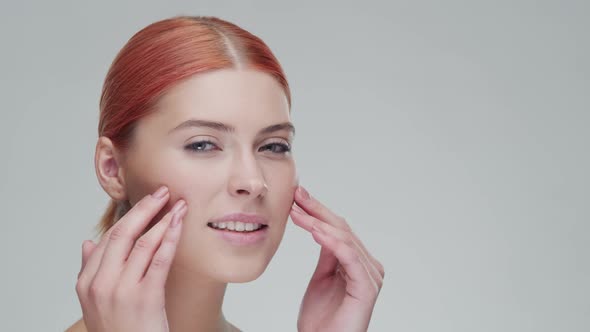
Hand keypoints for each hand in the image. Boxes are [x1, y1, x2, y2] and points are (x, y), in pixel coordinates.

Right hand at [75, 186, 187, 331]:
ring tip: (179, 206)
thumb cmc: (118, 328)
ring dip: (164, 220)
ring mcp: (122, 290)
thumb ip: (90, 271)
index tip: (146, 201)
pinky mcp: (145, 297)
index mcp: (87, 281)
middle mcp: (101, 283)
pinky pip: (160, 259)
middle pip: (123, 233)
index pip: (109, 238)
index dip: (130, 216)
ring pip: (143, 243)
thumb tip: (87, 244)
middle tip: (163, 192)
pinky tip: (179, 226)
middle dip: (145, 208)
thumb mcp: (96, 302)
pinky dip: (171, 238)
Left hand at [290, 186, 383, 331]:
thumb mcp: (322, 278)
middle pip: (342, 229)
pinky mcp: (367, 287)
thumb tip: (321, 227)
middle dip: (317, 210)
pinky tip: (314, 230)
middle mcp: (368, 266)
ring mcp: (370, 276)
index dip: (318, 211)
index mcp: (358, 263)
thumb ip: (327, 254)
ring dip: (318, 223)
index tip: (298, 195)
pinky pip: (349, 257)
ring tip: (298, 212)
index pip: (338, 229)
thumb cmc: (322, 320)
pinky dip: (331, 241)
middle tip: (297, 195)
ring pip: (344, 239)